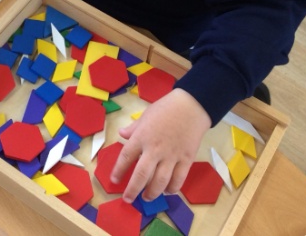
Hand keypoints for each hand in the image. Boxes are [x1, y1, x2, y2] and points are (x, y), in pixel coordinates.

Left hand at [110, 88, 210, 202]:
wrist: (191, 106)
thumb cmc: (166, 108)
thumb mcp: (145, 115)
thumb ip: (133, 128)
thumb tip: (121, 134)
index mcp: (142, 136)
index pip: (126, 157)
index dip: (118, 171)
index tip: (114, 180)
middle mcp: (154, 149)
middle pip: (141, 175)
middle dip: (133, 190)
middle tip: (128, 199)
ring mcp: (171, 156)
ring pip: (160, 182)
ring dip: (152, 193)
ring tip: (147, 198)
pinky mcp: (186, 159)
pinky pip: (179, 179)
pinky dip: (172, 188)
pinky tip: (167, 191)